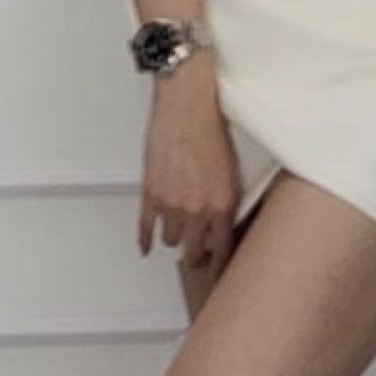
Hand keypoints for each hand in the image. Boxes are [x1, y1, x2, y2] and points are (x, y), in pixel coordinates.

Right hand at [138, 48, 240, 281]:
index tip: (220, 271)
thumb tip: (221, 219)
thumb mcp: (231, 168)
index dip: (220, 263)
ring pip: (171, 241)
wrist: (188, 104)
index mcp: (223, 203)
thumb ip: (225, 198)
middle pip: (195, 253)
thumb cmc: (212, 127)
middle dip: (198, 256)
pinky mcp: (150, 194)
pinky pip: (145, 228)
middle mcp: (198, 209)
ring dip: (175, 238)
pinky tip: (146, 246)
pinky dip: (144, 239)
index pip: (223, 249)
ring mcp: (171, 204)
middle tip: (199, 256)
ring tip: (180, 235)